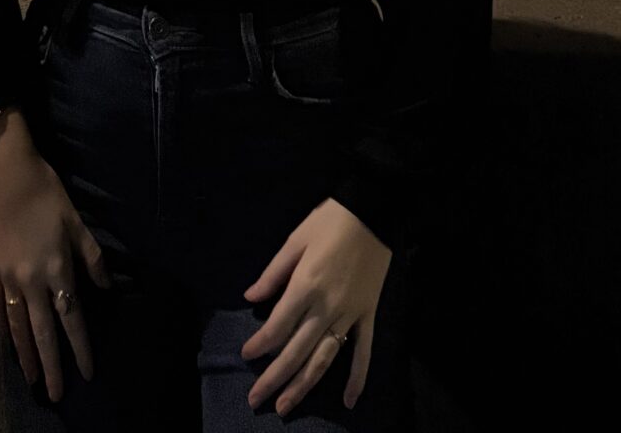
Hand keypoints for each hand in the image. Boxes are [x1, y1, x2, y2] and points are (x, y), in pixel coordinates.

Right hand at [0, 133, 112, 405]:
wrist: (5, 172)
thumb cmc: (46, 192)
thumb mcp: (76, 221)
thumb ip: (92, 258)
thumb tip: (105, 288)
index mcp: (56, 268)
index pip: (71, 318)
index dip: (80, 347)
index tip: (88, 372)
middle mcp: (31, 280)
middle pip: (43, 332)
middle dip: (52, 365)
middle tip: (56, 394)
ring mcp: (7, 277)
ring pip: (17, 326)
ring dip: (26, 355)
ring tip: (32, 378)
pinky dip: (4, 328)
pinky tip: (8, 342)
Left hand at [241, 198, 390, 414]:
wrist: (373, 212)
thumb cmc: (330, 221)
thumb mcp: (295, 239)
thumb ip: (273, 272)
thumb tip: (250, 298)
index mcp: (305, 286)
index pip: (277, 327)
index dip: (259, 345)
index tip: (247, 355)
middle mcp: (326, 307)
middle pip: (296, 351)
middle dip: (274, 378)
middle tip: (256, 400)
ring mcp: (349, 314)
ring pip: (324, 358)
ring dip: (304, 385)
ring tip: (286, 407)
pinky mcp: (367, 315)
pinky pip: (363, 351)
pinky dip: (357, 377)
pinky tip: (349, 400)